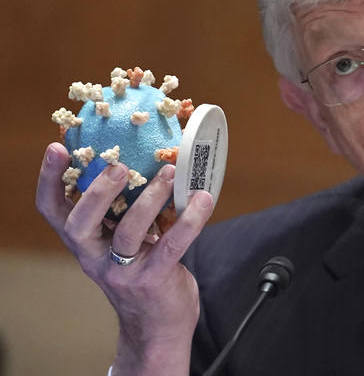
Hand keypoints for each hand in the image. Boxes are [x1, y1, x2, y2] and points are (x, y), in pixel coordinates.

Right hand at [36, 142, 213, 374]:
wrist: (159, 327)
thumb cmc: (143, 273)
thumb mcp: (123, 243)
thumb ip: (124, 212)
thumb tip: (148, 159)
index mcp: (85, 243)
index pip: (53, 211)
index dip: (49, 180)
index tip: (56, 148)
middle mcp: (95, 258)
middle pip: (79, 224)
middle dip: (97, 192)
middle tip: (119, 165)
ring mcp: (122, 272)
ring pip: (128, 232)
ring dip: (150, 198)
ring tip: (168, 172)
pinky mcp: (153, 280)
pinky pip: (171, 245)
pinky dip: (190, 220)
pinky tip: (202, 199)